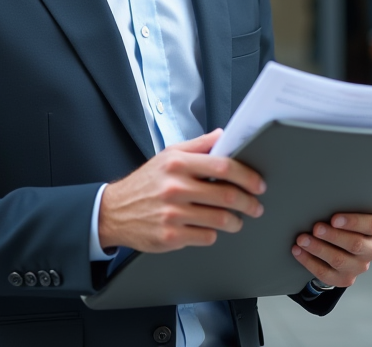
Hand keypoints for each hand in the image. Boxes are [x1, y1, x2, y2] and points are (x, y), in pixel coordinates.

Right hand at [98, 130, 265, 253]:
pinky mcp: (170, 236)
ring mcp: (172, 214)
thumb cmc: (145, 183)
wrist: (114, 211)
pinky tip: (210, 228)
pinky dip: (213, 233)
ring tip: (237, 220)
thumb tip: (223, 135)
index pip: (223, 166)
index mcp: (177, 163)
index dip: (247, 176)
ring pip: (220, 219)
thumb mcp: (168, 156)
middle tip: (255, 206)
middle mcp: (175, 187)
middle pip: (227, 195)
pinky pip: (206, 237)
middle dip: (248, 202)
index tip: (258, 184)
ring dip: (235, 221)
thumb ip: (198, 145)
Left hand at [291, 213, 371, 287]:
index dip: (353, 222)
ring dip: (318, 249)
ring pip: (339, 261)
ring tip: (302, 239)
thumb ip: (346, 205)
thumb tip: (324, 197)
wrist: (343, 244)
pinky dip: (309, 262)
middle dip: (333, 236)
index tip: (334, 218)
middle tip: (316, 228)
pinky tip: (298, 251)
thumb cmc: (346, 221)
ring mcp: (360, 266)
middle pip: (355, 245)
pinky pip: (326, 274)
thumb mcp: (352, 209)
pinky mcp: (345, 279)